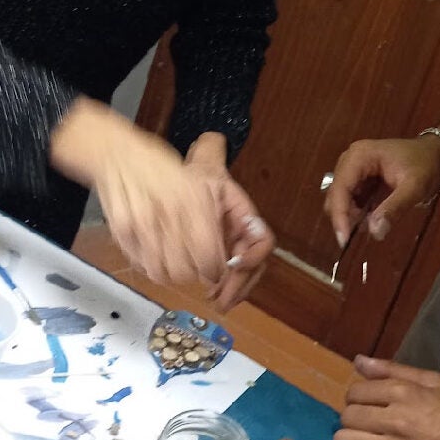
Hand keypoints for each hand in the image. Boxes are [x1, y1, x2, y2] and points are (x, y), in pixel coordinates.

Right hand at [51, 99, 224, 286]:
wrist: (120, 155)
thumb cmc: (163, 168)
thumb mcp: (199, 184)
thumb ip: (210, 219)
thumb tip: (219, 255)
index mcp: (193, 202)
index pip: (209, 256)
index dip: (214, 269)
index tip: (215, 268)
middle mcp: (168, 215)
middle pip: (185, 271)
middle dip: (193, 273)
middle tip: (195, 266)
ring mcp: (142, 226)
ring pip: (161, 274)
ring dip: (171, 274)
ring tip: (176, 262)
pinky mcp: (122, 233)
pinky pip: (141, 265)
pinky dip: (150, 265)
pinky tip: (156, 253)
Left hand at [186, 135, 273, 311]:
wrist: (177, 188)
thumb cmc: (193, 178)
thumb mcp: (200, 166)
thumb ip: (208, 154)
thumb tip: (213, 138)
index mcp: (244, 216)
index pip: (262, 239)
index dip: (254, 255)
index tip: (233, 264)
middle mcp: (243, 234)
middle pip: (255, 265)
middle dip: (242, 284)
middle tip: (222, 299)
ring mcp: (232, 248)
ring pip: (244, 276)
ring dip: (234, 290)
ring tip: (216, 300)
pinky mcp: (219, 259)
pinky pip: (229, 279)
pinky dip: (224, 289)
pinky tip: (209, 294)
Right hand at [323, 136, 439, 246]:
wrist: (437, 153)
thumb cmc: (427, 166)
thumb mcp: (415, 187)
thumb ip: (394, 208)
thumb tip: (374, 232)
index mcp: (360, 156)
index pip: (340, 187)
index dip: (339, 214)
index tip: (344, 240)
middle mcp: (351, 160)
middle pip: (336, 194)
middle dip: (344, 217)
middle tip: (357, 239)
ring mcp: (354, 169)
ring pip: (340, 199)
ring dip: (350, 217)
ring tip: (369, 228)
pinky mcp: (360, 179)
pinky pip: (351, 200)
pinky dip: (357, 214)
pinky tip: (370, 222)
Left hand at [333, 357, 439, 439]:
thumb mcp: (435, 383)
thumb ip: (394, 370)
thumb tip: (359, 362)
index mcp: (405, 393)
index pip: (355, 391)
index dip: (358, 398)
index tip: (369, 405)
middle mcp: (395, 419)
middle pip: (347, 416)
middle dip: (353, 419)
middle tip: (368, 425)